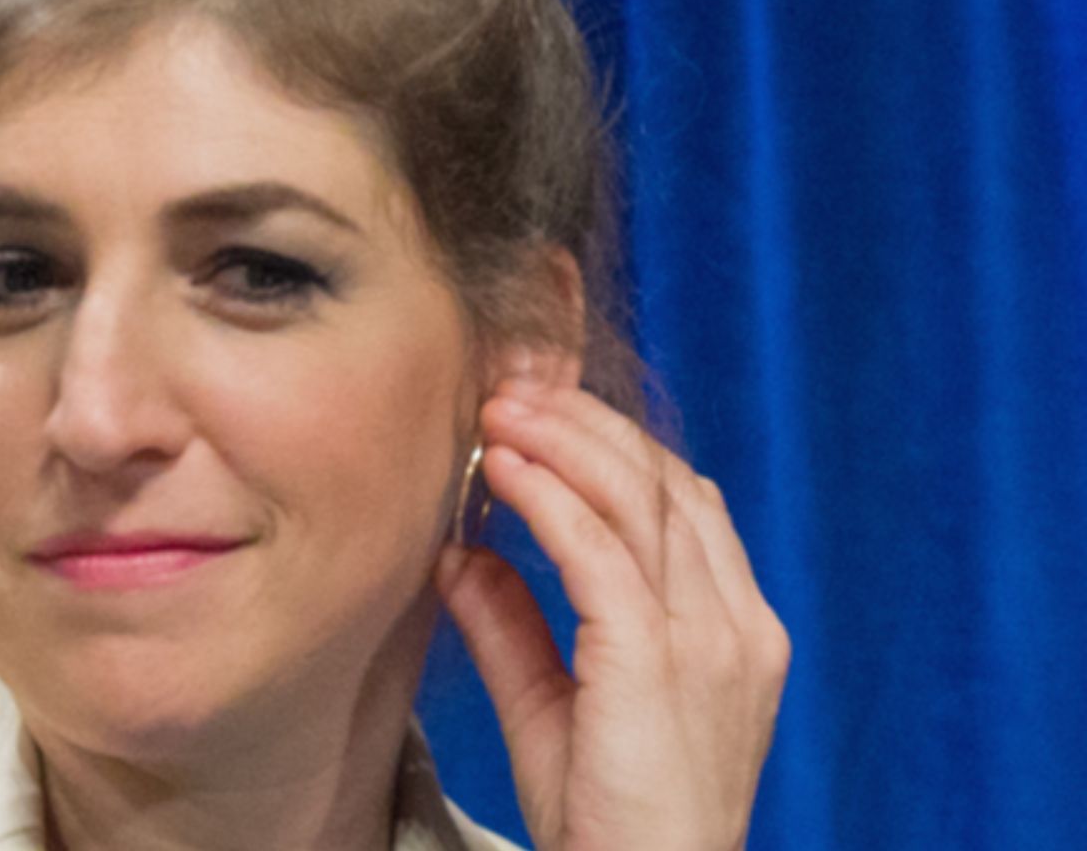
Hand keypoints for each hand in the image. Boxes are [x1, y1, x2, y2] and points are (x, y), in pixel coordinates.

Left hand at [436, 381, 789, 850]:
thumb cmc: (605, 819)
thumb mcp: (550, 707)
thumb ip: (511, 627)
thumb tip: (458, 553)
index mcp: (732, 629)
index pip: (680, 501)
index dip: (612, 443)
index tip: (540, 408)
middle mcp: (735, 624)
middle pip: (663, 482)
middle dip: (585, 421)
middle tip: (513, 385)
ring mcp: (709, 641)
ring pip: (639, 499)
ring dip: (563, 439)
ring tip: (500, 406)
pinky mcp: (660, 662)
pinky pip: (603, 553)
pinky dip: (552, 497)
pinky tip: (506, 466)